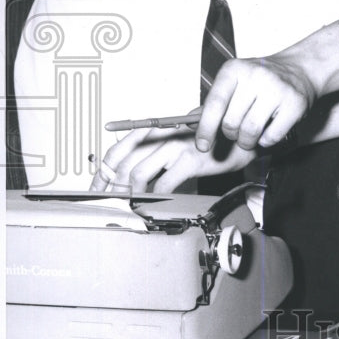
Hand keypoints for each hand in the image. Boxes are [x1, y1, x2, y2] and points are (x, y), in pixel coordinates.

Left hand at [90, 123, 255, 193]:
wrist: (242, 139)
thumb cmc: (214, 141)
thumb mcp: (180, 142)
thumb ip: (158, 152)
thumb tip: (135, 171)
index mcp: (156, 132)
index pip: (118, 151)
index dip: (103, 174)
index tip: (96, 191)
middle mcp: (163, 136)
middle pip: (123, 163)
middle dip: (111, 188)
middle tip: (107, 204)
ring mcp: (175, 147)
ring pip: (139, 173)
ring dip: (129, 194)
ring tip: (127, 207)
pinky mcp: (190, 160)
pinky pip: (165, 183)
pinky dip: (154, 197)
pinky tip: (153, 204)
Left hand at [194, 54, 314, 152]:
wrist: (299, 69)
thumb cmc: (261, 80)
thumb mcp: (235, 82)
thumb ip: (214, 102)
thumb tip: (190, 122)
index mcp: (234, 69)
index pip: (214, 104)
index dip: (205, 128)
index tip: (202, 145)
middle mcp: (255, 75)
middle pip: (231, 122)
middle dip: (230, 134)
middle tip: (237, 131)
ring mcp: (277, 89)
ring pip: (250, 131)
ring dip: (247, 141)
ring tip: (250, 135)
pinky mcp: (294, 103)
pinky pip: (271, 136)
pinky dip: (266, 140)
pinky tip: (268, 129)